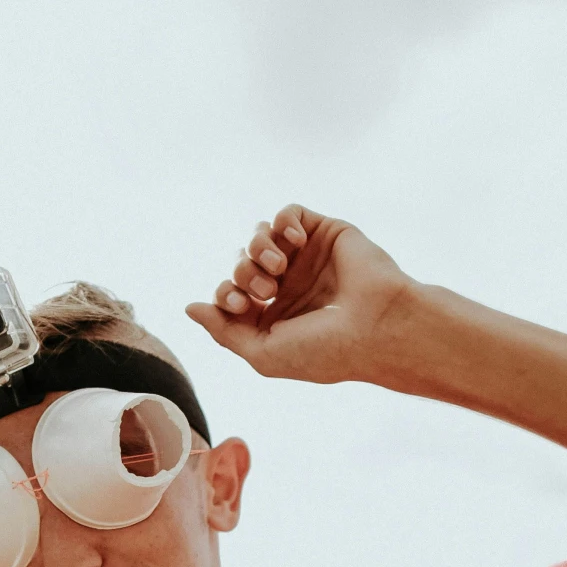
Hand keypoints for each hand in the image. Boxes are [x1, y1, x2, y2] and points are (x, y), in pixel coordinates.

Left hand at [184, 205, 415, 385]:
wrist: (378, 326)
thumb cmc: (325, 350)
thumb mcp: (263, 353)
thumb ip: (224, 331)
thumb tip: (189, 308)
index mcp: (274, 317)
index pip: (229, 295)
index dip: (223, 294)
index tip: (237, 303)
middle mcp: (289, 287)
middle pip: (240, 264)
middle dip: (241, 272)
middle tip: (263, 288)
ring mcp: (306, 259)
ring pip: (259, 236)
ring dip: (257, 247)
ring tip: (277, 266)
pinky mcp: (325, 234)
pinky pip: (288, 214)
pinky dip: (283, 224)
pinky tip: (296, 244)